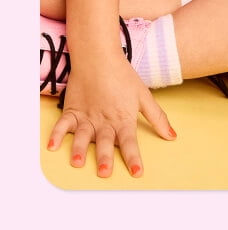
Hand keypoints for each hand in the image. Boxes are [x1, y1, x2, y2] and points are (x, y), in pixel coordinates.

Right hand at [46, 54, 175, 177]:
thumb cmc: (123, 76)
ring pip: (83, 136)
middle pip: (105, 142)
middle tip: (105, 172)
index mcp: (123, 119)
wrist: (99, 57)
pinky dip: (57, 135)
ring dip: (80, 149)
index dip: (133, 158)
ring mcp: (87, 117)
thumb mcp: (144, 96)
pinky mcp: (72, 111)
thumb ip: (157, 118)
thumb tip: (173, 136)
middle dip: (105, 157)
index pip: (130, 142)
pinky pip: (63, 124)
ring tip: (78, 162)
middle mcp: (104, 122)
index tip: (137, 172)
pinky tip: (52, 146)